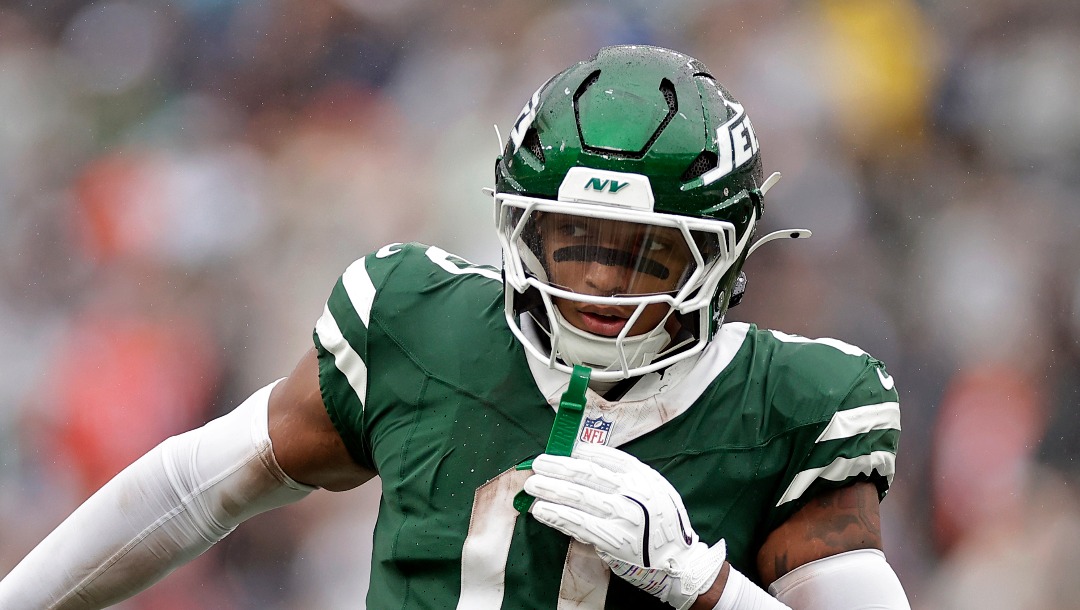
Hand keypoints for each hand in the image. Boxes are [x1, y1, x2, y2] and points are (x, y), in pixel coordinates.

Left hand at [525, 442, 726, 609]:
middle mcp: (632, 493)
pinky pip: (578, 524)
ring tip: (532, 485)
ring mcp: (622, 516)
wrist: (678, 561)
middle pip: (587, 475)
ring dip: (551, 490)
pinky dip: (557, 516)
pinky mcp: (612, 540)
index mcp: (642, 476)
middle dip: (558, 467)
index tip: (560, 449)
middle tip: (538, 464)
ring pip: (579, 498)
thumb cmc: (660, 523)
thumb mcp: (653, 489)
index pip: (605, 457)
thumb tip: (584, 462)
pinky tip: (541, 510)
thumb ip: (626, 477)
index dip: (578, 452)